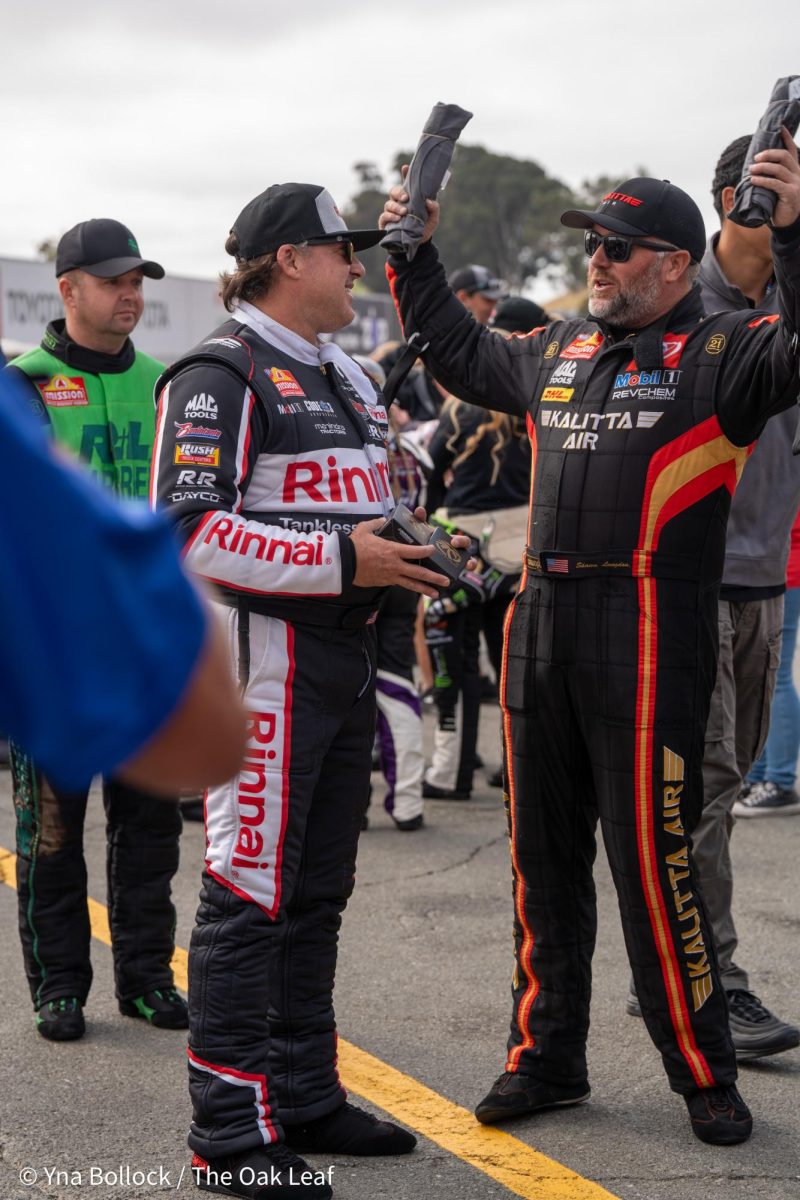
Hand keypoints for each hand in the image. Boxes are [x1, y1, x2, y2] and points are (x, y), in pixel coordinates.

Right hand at [350, 507, 472, 597]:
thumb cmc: (353, 546)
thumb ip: (376, 523)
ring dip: (425, 589)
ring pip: (411, 584)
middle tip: (447, 581)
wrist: (343, 564)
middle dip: (434, 577)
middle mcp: (394, 565)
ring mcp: (390, 576)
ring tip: (437, 594)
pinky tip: (418, 591)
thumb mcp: (364, 529)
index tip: (434, 550)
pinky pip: (400, 585)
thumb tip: (383, 520)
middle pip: (418, 572)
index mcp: (392, 550)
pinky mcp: (384, 582)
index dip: (426, 551)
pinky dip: (410, 588)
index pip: (415, 551)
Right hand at [378, 164, 439, 242]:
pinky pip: (384, 216)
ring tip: (404, 212)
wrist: (418, 246)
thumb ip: (434, 208)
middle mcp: (399, 203)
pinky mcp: (386, 223)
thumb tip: (428, 200)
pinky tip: (397, 218)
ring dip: (396, 206)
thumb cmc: (424, 229)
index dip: (405, 174)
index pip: (407, 184)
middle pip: (394, 191)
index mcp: (410, 199)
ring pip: (389, 203)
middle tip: (406, 197)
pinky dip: (390, 216)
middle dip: (399, 192)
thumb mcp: (433, 219)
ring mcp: (392, 213)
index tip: (405, 168)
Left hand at [749, 126, 799, 228]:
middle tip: (755, 158)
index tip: (779, 127)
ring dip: (762, 167)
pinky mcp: (791, 194)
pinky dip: (763, 180)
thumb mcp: (776, 188)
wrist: (789, 223)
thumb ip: (772, 177)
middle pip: (784, 156)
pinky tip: (753, 180)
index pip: (792, 151)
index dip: (786, 138)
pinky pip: (775, 184)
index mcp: (796, 171)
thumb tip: (752, 168)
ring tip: (751, 169)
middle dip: (769, 154)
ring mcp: (796, 184)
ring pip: (779, 169)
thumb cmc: (780, 205)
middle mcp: (798, 174)